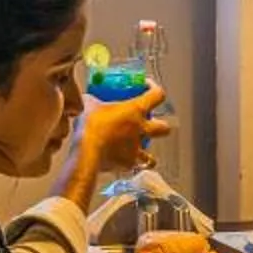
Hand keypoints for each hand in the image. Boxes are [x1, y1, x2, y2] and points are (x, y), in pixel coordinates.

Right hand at [58, 81, 171, 207]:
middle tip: (148, 123)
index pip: (157, 95)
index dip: (155, 88)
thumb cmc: (90, 125)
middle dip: (161, 125)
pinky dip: (130, 164)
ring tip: (138, 151)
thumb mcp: (89, 104)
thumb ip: (92, 100)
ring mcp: (137, 149)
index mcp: (136, 110)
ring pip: (152, 155)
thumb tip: (88, 98)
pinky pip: (134, 166)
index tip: (146, 86)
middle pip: (164, 128)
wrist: (87, 152)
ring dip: (147, 153)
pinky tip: (122, 162)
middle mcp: (141, 129)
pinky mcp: (128, 164)